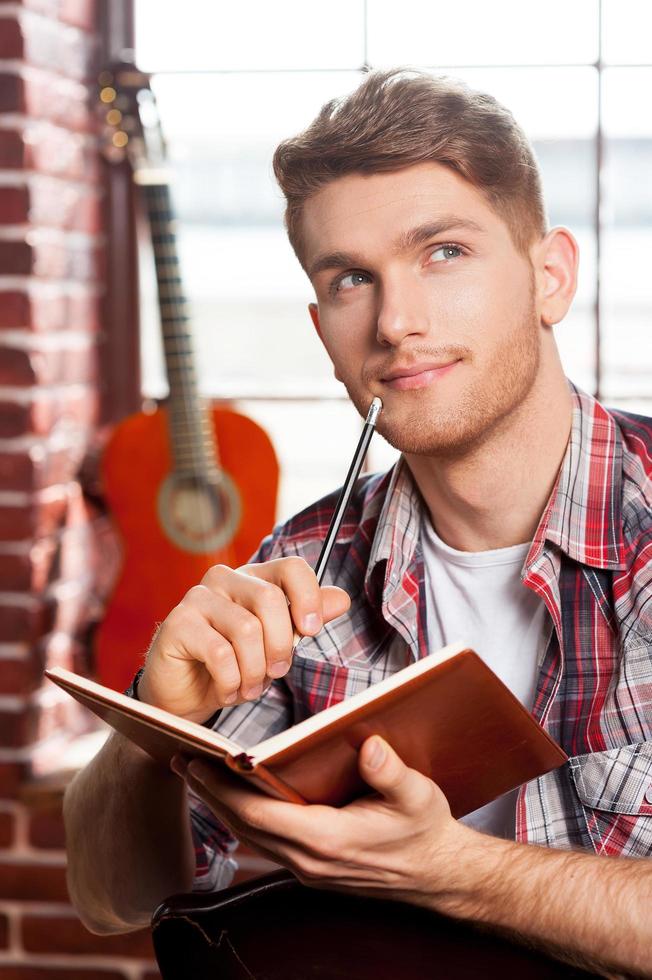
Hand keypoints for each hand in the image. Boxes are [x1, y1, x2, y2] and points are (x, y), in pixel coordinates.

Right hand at [137, 557, 349, 723]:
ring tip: (249, 687)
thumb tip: (342, 599)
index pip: (291, 568)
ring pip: (247, 630)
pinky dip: (231, 682)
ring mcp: (198, 598)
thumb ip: (306, 620)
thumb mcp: (276, 643)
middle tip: (275, 673)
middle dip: (280, 646)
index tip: (310, 631)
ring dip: (254, 672)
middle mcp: (225, 579)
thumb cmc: (234, 664)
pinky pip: (220, 654)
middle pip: (270, 600)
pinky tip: (226, 690)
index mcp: (254, 578)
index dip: (308, 598)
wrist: (186, 693)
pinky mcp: (178, 624)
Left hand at [174, 736, 469, 908]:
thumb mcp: (418, 796)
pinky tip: (235, 794)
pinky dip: (243, 815)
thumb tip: (368, 746)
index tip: (199, 764)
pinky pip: (265, 839)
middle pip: (244, 826)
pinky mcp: (310, 865)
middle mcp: (309, 860)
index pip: (261, 815)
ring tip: (198, 773)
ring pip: (250, 835)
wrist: (438, 875)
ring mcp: (308, 867)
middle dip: (210, 793)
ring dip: (221, 805)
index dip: (225, 790)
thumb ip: (391, 773)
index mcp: (329, 841)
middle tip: (182, 760)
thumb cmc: (425, 832)